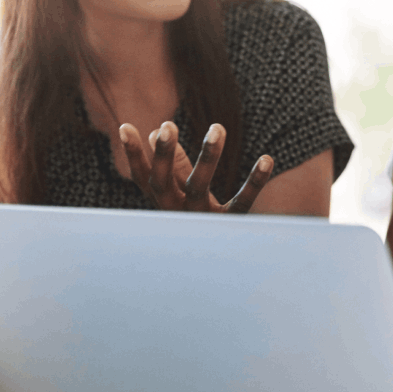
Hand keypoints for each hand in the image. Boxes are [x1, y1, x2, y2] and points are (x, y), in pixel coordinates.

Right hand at [119, 121, 273, 212]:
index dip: (134, 155)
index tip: (125, 126)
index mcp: (163, 203)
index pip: (143, 178)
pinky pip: (243, 202)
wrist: (215, 267)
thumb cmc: (196, 220)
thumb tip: (155, 132)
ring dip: (207, 156)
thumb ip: (172, 166)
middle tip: (167, 125)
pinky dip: (255, 181)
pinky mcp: (229, 224)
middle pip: (163, 184)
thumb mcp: (180, 195)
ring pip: (199, 187)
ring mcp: (201, 220)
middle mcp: (177, 213)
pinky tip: (267, 159)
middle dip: (162, 155)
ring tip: (217, 127)